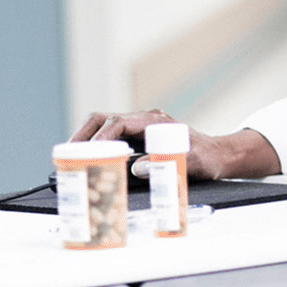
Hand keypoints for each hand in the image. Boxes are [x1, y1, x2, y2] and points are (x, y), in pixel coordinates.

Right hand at [70, 109, 280, 180]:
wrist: (219, 155)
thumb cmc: (209, 158)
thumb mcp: (193, 164)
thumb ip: (168, 164)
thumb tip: (136, 167)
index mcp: (156, 121)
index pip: (119, 122)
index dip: (101, 136)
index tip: (89, 152)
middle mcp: (146, 120)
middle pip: (105, 118)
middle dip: (84, 133)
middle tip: (67, 153)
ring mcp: (141, 127)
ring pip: (105, 125)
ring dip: (88, 139)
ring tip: (72, 157)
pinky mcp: (139, 138)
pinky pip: (112, 137)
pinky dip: (97, 146)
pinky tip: (89, 160)